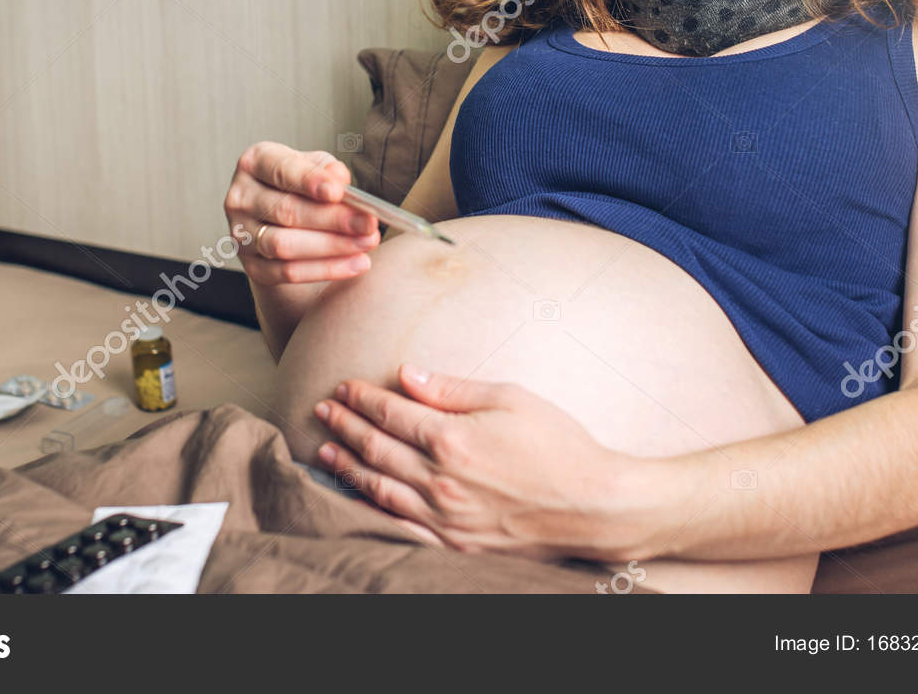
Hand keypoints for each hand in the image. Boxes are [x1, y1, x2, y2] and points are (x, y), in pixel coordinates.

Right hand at [223, 141, 379, 286]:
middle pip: (286, 211)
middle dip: (332, 219)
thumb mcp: (315, 167)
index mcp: (255, 163)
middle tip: (369, 223)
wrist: (281, 220)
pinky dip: (326, 270)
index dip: (309, 181)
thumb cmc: (300, 185)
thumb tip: (338, 180)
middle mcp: (240, 198)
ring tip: (367, 243)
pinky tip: (356, 264)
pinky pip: (288, 272)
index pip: (280, 170)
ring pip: (285, 245)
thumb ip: (328, 170)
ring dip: (332, 247)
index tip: (338, 192)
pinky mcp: (252, 266)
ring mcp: (242, 234)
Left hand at [312, 365, 642, 560]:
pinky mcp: (454, 543)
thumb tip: (407, 374)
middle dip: (344, 426)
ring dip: (347, 465)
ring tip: (326, 450)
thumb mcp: (510, 398)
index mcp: (451, 439)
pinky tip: (356, 498)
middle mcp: (439, 480)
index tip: (344, 387)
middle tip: (323, 410)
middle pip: (376, 448)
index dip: (362, 398)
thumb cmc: (559, 445)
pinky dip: (370, 509)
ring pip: (378, 488)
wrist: (595, 506)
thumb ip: (452, 389)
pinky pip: (398, 526)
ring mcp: (444, 517)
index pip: (391, 413)